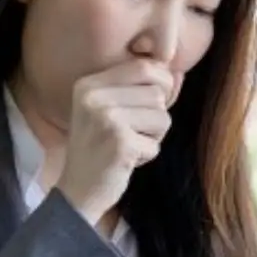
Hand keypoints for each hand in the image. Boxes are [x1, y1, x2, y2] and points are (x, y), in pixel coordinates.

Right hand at [55, 60, 173, 224]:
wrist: (77, 190)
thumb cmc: (100, 148)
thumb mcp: (113, 110)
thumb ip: (144, 88)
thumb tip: (179, 72)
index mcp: (90, 84)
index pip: (143, 66)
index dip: (160, 84)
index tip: (148, 107)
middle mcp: (95, 97)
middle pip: (157, 92)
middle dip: (156, 115)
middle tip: (135, 131)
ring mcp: (106, 120)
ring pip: (162, 117)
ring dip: (153, 136)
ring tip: (129, 145)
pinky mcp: (120, 144)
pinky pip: (156, 144)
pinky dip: (147, 155)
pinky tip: (126, 160)